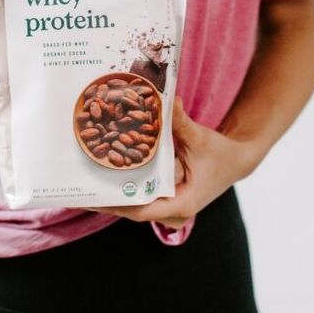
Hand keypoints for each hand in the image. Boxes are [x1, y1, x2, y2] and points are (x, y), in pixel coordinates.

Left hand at [89, 97, 266, 228]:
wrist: (236, 160)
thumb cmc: (220, 153)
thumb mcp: (201, 138)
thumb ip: (182, 123)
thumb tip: (169, 101)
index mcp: (183, 203)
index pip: (144, 210)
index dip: (117, 204)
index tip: (95, 197)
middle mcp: (173, 211)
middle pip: (131, 209)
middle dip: (105, 200)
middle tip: (77, 189)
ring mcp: (168, 207)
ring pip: (133, 205)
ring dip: (110, 195)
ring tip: (81, 184)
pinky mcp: (164, 198)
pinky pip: (139, 196)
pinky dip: (122, 187)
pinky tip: (100, 175)